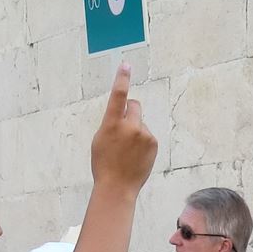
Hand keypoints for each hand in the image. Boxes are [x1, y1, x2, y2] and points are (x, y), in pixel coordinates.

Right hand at [89, 62, 156, 196]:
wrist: (117, 186)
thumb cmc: (104, 163)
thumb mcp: (100, 139)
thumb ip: (111, 122)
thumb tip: (123, 113)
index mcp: (111, 123)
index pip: (118, 96)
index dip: (121, 79)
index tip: (125, 65)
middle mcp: (129, 126)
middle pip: (134, 105)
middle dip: (130, 111)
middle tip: (123, 127)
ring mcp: (143, 134)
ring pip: (140, 122)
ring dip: (135, 131)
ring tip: (127, 151)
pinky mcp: (152, 142)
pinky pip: (146, 134)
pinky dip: (142, 141)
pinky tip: (135, 155)